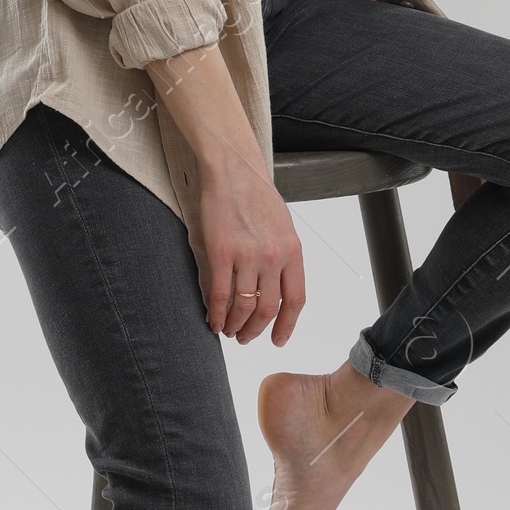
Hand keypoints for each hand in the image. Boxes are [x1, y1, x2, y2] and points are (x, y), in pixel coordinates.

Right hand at [196, 152, 305, 346]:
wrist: (233, 170)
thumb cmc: (256, 194)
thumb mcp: (284, 227)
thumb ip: (284, 257)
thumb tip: (277, 287)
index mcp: (292, 251)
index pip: (295, 300)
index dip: (286, 325)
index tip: (278, 339)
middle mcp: (273, 256)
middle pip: (268, 309)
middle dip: (256, 330)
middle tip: (246, 338)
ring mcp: (247, 255)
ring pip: (244, 306)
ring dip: (235, 325)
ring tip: (229, 331)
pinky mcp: (221, 252)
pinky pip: (219, 294)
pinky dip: (217, 313)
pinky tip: (213, 320)